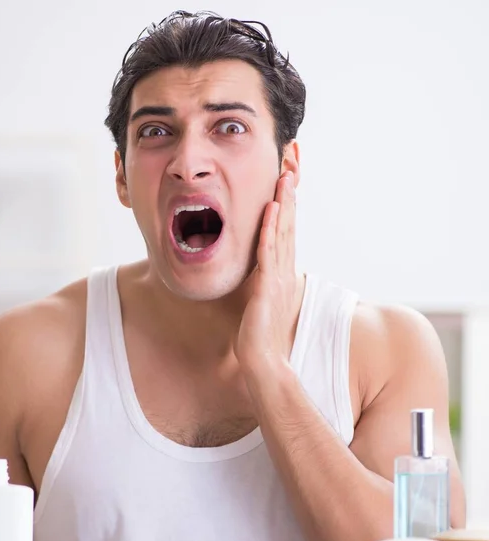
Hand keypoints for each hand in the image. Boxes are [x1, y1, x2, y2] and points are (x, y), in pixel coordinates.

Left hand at [235, 171, 297, 382]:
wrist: (264, 362)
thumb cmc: (260, 336)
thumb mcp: (262, 304)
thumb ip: (262, 286)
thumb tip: (258, 276)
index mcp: (281, 275)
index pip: (285, 236)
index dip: (286, 211)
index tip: (284, 188)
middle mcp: (283, 273)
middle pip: (287, 229)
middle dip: (288, 200)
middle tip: (289, 172)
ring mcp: (277, 278)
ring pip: (281, 235)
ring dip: (283, 206)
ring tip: (284, 181)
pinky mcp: (267, 287)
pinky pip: (268, 253)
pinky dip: (270, 230)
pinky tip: (271, 211)